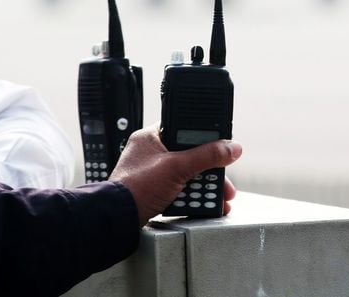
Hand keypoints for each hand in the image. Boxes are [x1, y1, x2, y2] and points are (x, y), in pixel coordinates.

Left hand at [109, 124, 242, 225]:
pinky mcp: (155, 190)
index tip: (220, 144)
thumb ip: (207, 156)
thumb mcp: (177, 167)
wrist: (117, 220)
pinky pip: (181, 188)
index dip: (205, 135)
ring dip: (205, 185)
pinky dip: (193, 196)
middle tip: (222, 177)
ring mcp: (153, 172)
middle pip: (191, 154)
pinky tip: (204, 204)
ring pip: (188, 173)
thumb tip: (232, 148)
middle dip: (210, 169)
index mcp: (151, 137)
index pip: (185, 127)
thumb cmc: (135, 188)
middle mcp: (152, 152)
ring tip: (217, 197)